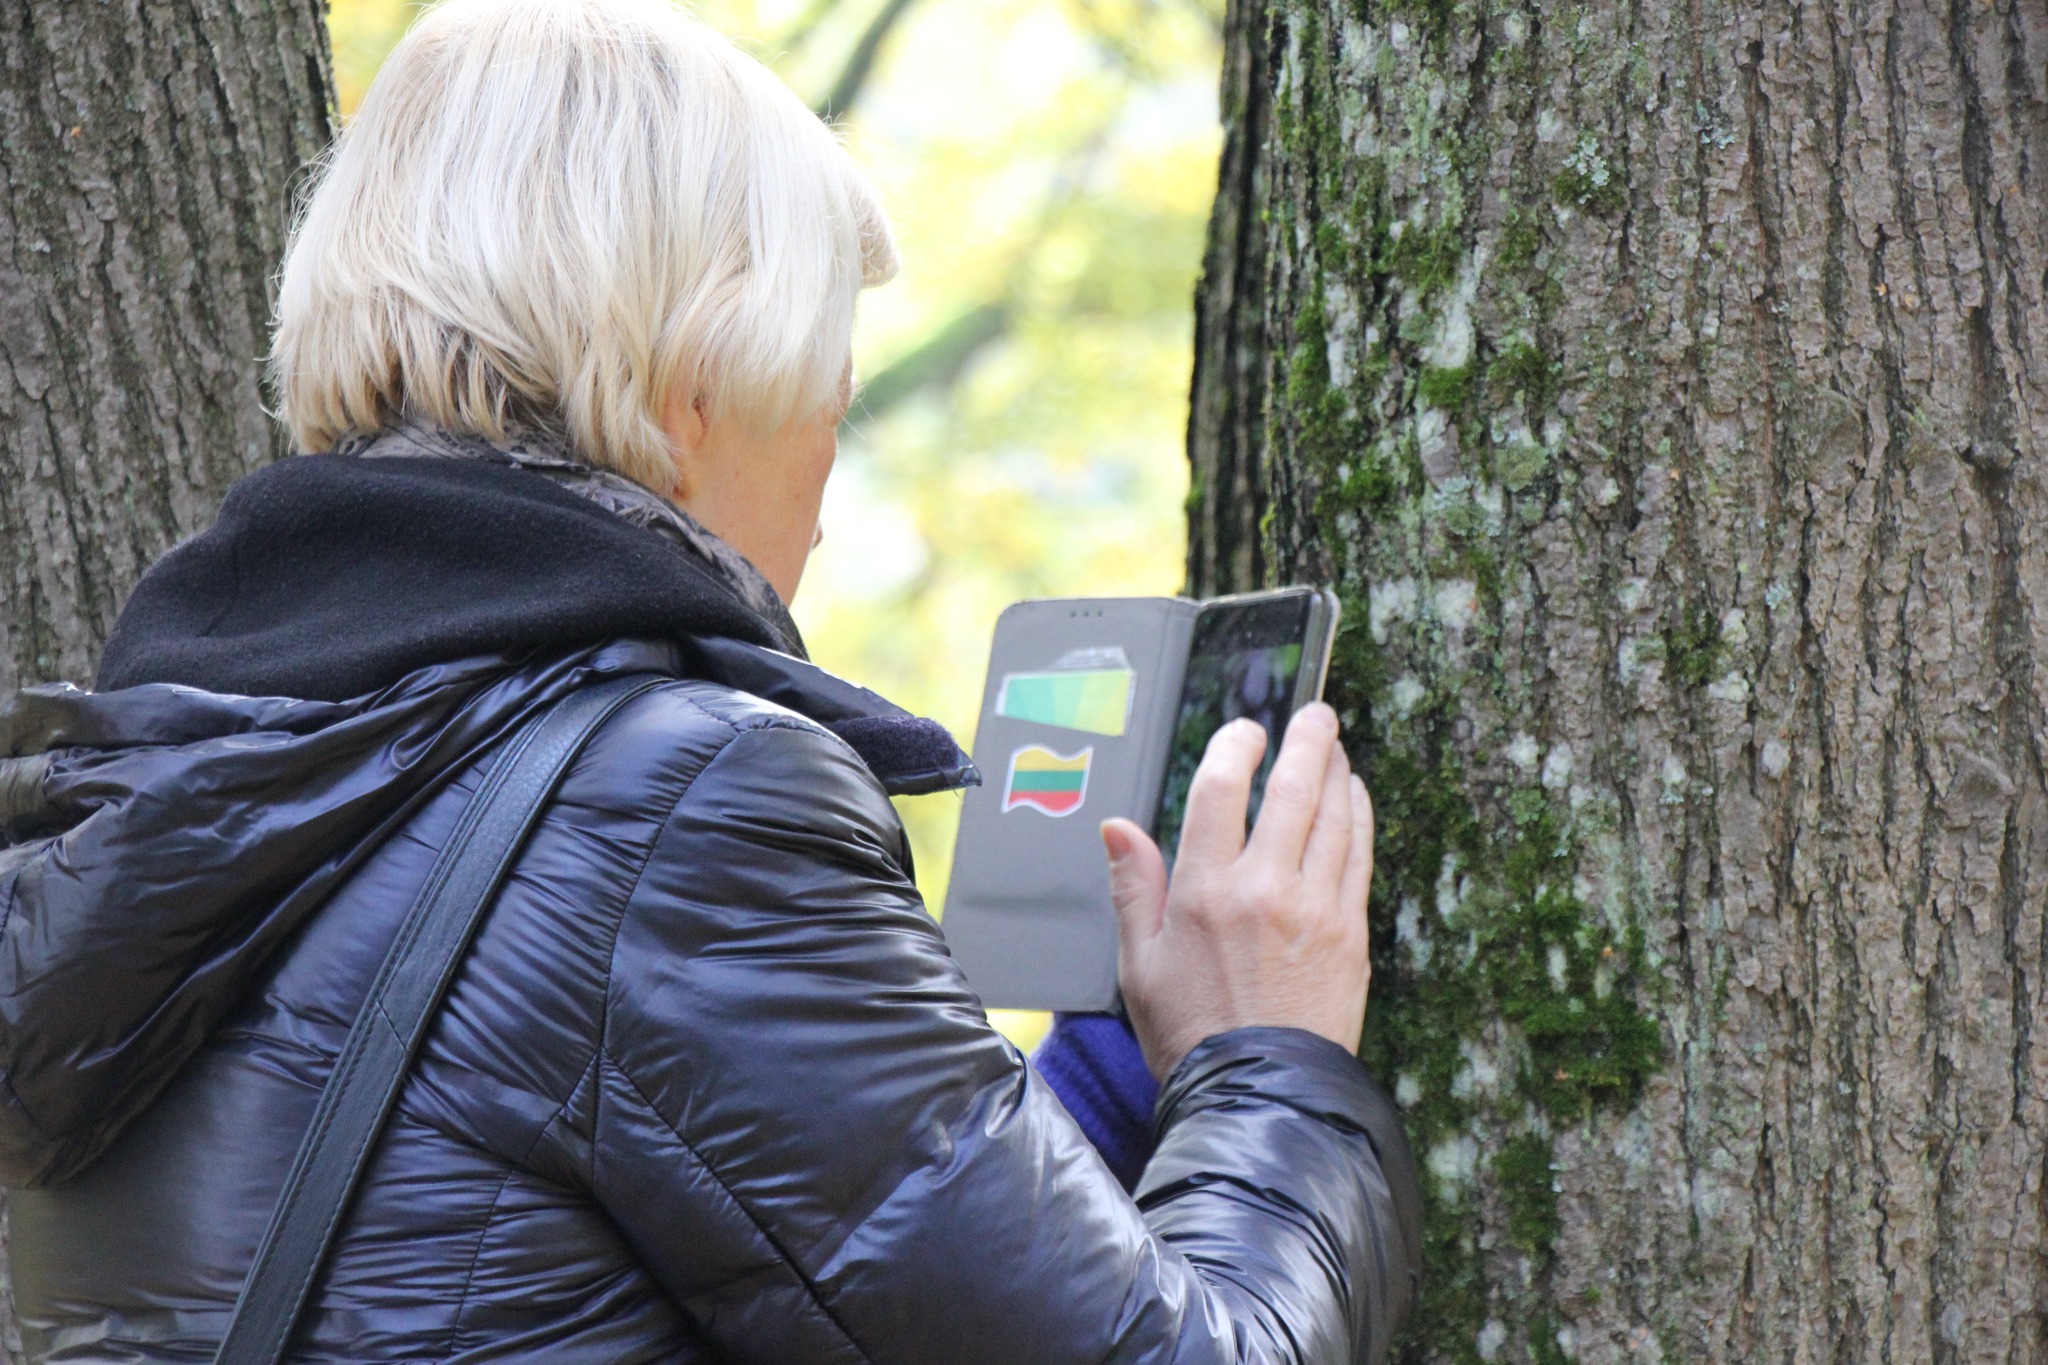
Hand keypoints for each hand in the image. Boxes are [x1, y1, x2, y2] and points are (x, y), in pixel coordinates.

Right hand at [1105, 703, 1373, 1080]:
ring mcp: (1317, 909)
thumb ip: (1132, 888)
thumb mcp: (1138, 965)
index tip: (1244, 731)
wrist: (1258, 1096)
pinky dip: (1359, 817)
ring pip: (1336, 816)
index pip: (1222, 788)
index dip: (1235, 745)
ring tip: (1335, 748)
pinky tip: (1354, 801)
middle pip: (1294, 788)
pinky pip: (1360, 855)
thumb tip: (1118, 830)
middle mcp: (1266, 891)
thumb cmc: (1191, 1035)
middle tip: (1314, 715)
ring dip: (1338, 771)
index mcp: (1206, 892)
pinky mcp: (1351, 933)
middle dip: (1308, 740)